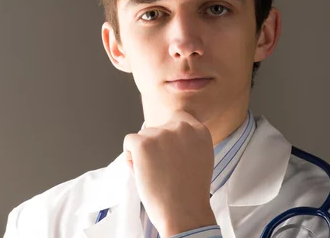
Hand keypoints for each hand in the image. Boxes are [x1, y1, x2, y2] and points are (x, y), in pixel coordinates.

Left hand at [123, 110, 215, 237]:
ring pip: (142, 136)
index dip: (168, 135)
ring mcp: (161, 134)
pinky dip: (130, 157)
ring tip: (156, 175)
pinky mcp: (143, 143)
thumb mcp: (200, 157)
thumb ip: (187, 141)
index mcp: (198, 130)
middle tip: (164, 169)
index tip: (169, 152)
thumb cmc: (190, 192)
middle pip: (157, 129)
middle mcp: (181, 128)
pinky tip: (142, 172)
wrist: (184, 213)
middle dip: (155, 146)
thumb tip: (166, 134)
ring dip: (143, 154)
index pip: (177, 117)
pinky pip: (129, 142)